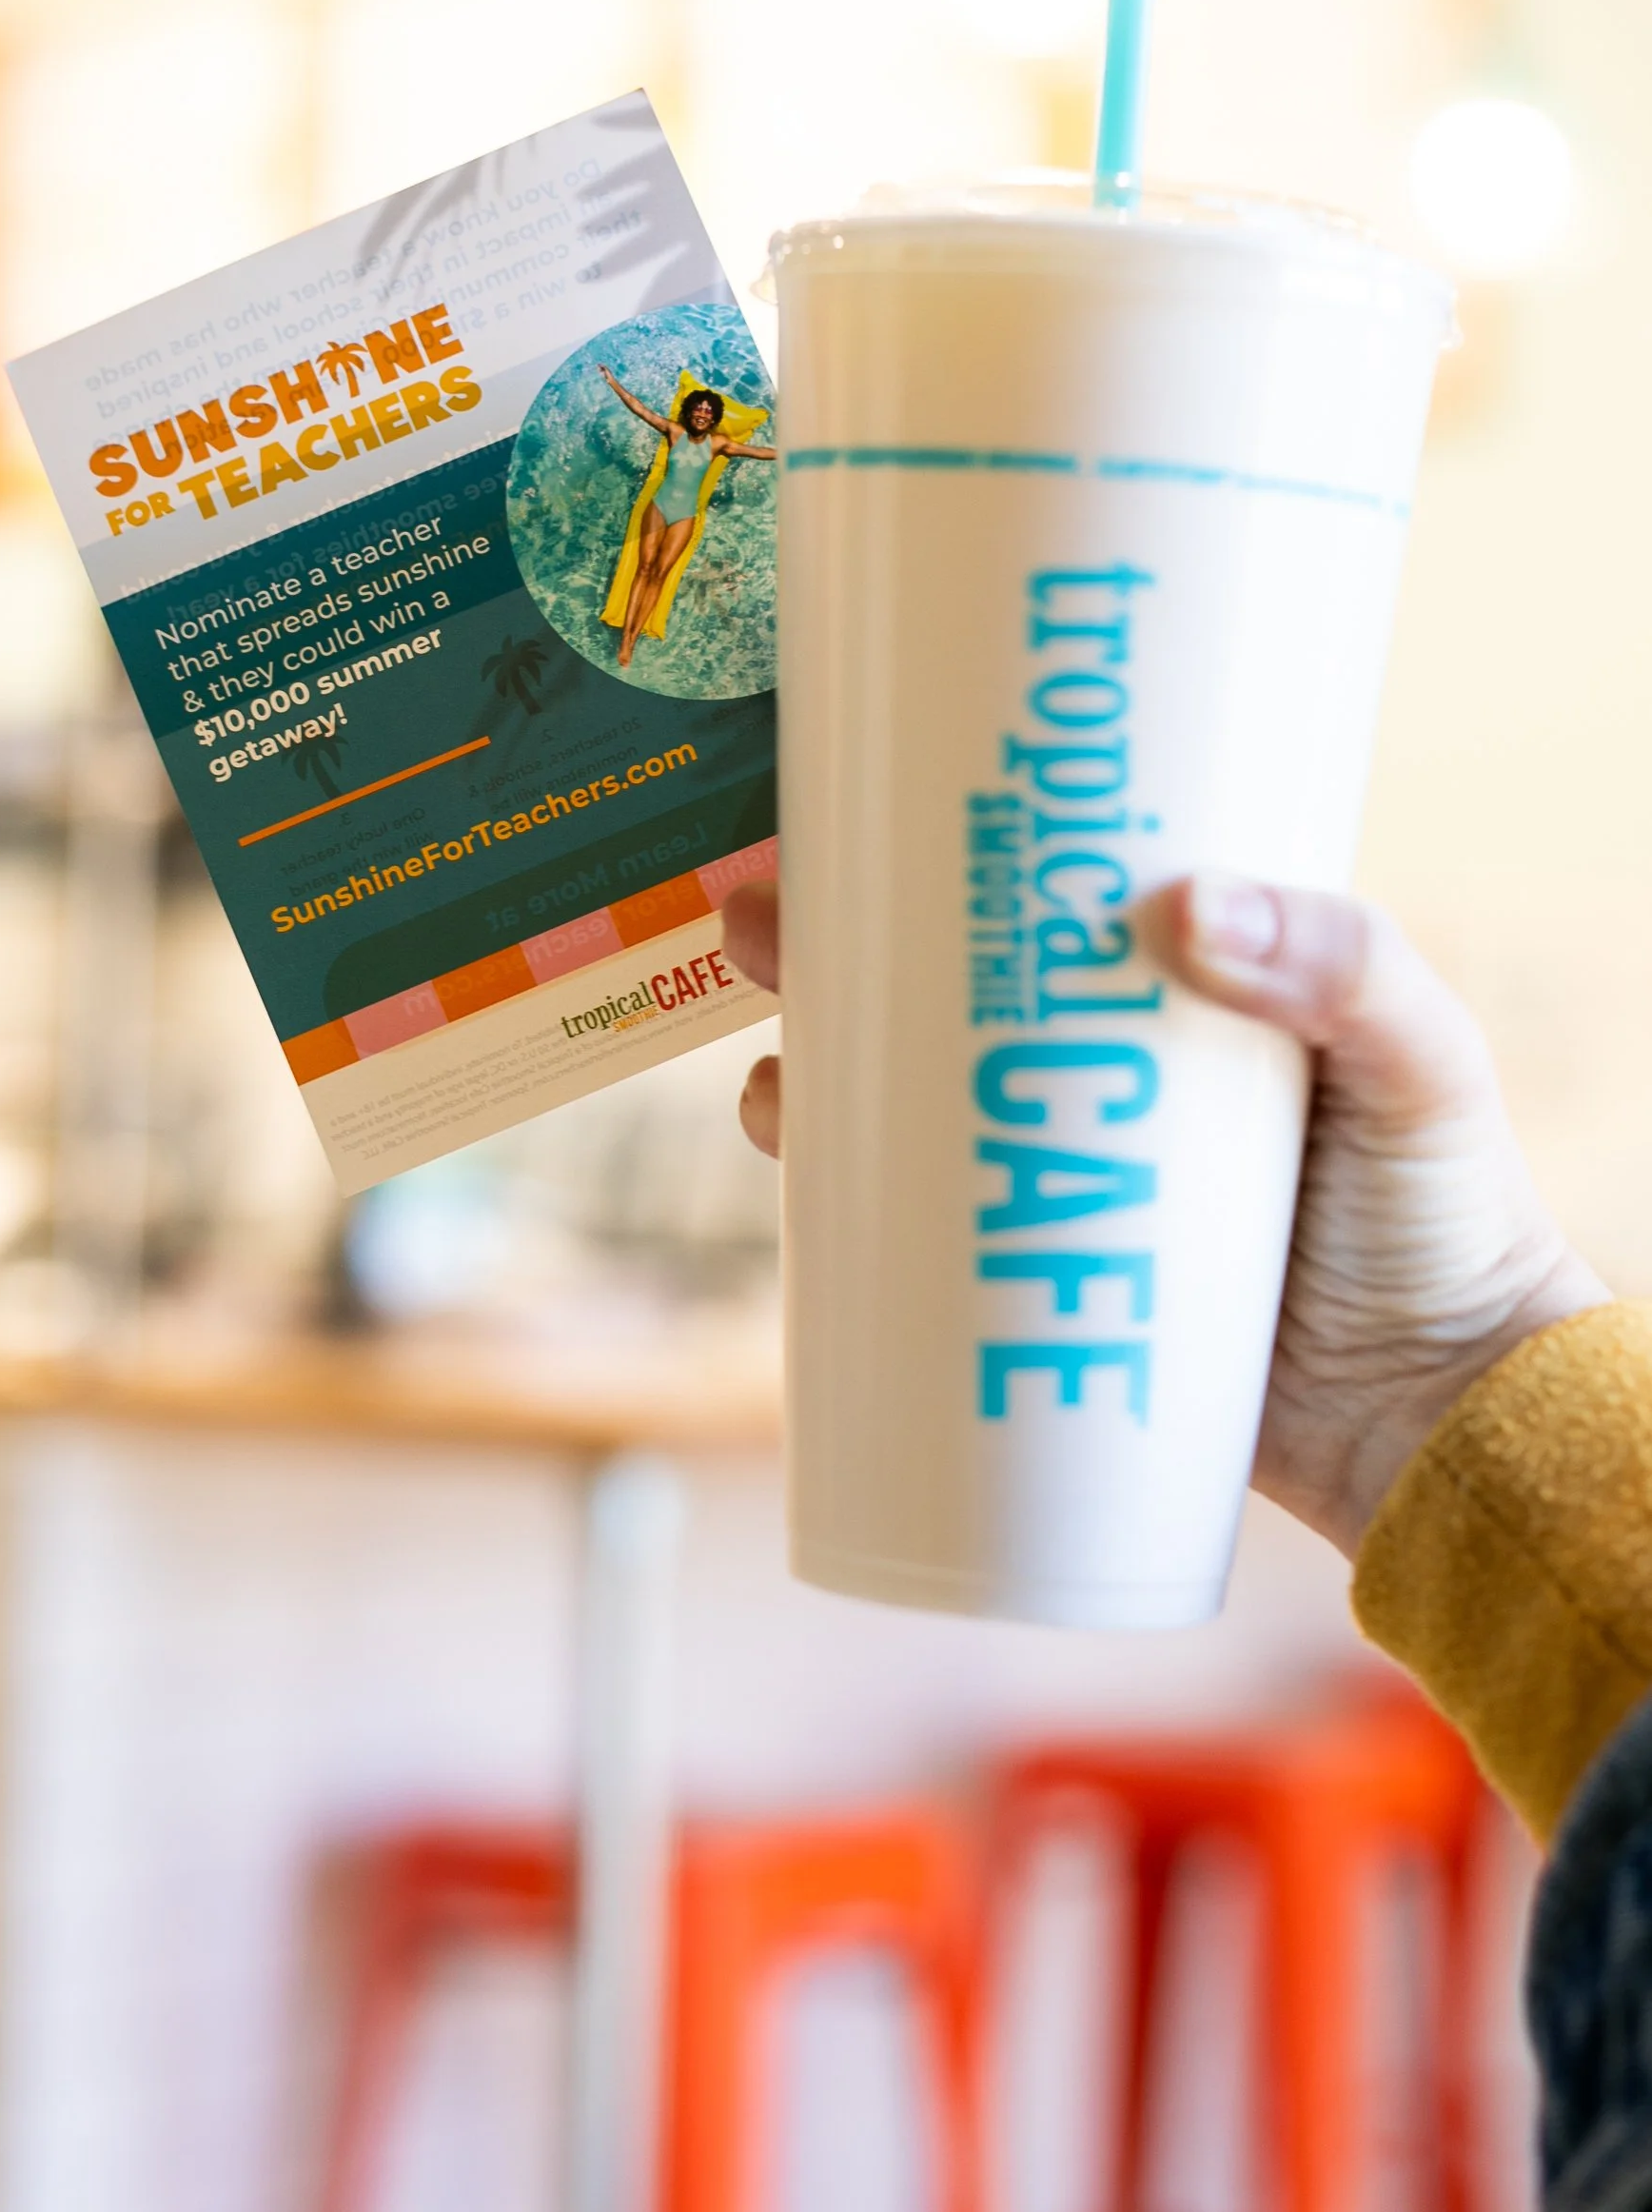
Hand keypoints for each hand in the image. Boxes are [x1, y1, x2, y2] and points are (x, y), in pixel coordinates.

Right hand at [721, 873, 1606, 1556]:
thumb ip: (1342, 968)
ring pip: (889, 1099)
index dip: (934, 830)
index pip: (1032, 879)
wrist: (1445, 1424)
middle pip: (923, 976)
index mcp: (1173, 979)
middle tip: (761, 917)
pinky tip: (794, 1177)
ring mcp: (1049, 1171)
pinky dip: (835, 1200)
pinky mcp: (1024, 1281)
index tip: (848, 786)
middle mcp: (1089, 1062)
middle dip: (822, 940)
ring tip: (767, 1077)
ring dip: (804, 1071)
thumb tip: (1183, 906)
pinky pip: (900, 1232)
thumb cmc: (1451, 1218)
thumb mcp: (1421, 1064)